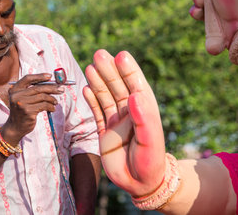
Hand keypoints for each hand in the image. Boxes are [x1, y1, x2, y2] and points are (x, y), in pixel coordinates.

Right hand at [2, 73, 62, 144]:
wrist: (15, 127)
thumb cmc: (22, 111)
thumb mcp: (23, 98)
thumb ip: (32, 91)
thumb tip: (52, 83)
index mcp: (14, 89)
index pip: (27, 78)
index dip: (39, 76)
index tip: (50, 76)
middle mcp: (17, 96)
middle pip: (38, 88)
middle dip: (52, 88)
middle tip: (61, 89)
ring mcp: (22, 104)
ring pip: (42, 97)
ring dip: (52, 99)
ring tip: (55, 102)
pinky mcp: (28, 112)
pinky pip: (44, 106)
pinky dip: (51, 106)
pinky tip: (52, 109)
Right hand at [83, 49, 164, 196]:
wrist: (140, 183)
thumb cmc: (150, 162)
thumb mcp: (150, 140)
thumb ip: (143, 118)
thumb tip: (135, 94)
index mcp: (143, 111)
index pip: (136, 85)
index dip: (129, 70)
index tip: (121, 55)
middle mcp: (129, 113)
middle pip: (118, 87)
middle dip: (109, 70)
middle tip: (100, 54)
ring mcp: (116, 122)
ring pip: (106, 97)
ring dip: (98, 81)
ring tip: (90, 66)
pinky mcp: (105, 132)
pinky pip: (97, 112)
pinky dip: (92, 100)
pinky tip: (86, 88)